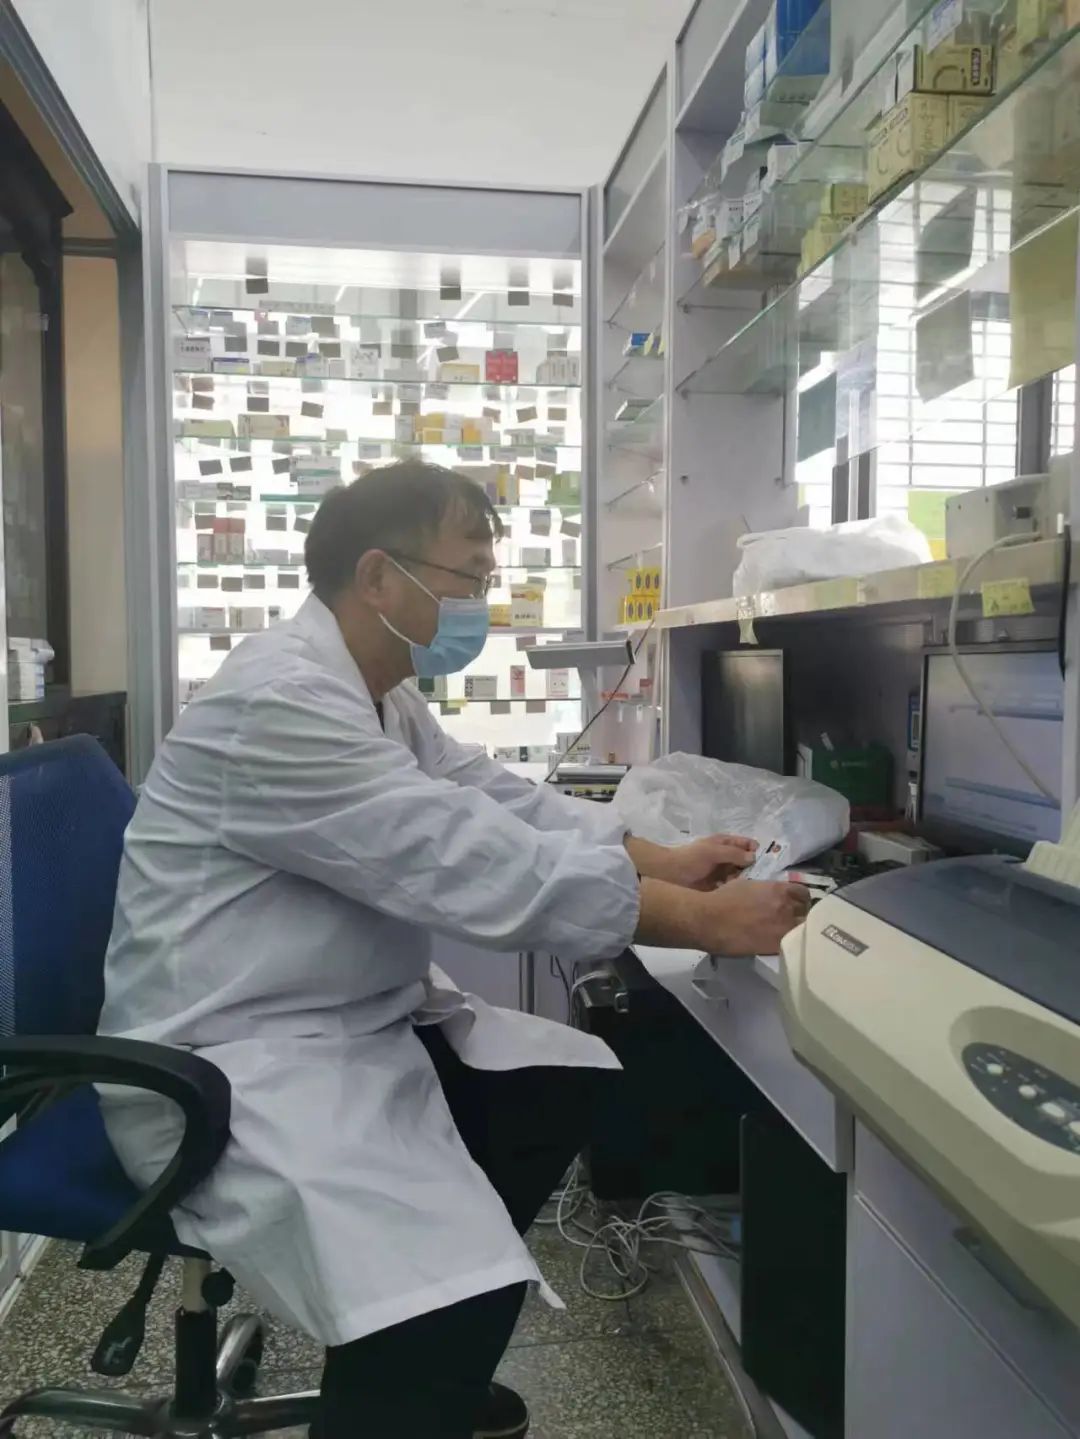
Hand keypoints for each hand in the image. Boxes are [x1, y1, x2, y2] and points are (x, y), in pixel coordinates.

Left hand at [662, 834, 757, 890]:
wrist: (670, 875)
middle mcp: (727, 857)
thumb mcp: (712, 851)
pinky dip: (737, 890)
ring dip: (746, 881)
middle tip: (764, 878)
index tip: (768, 861)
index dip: (758, 850)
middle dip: (755, 868)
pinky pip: (733, 887)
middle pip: (747, 861)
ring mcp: (723, 872)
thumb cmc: (691, 859)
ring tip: (751, 888)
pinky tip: (742, 896)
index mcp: (725, 843)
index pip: (747, 844)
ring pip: (741, 876)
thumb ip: (733, 853)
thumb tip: (754, 857)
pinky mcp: (719, 886)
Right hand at [694, 880, 810, 957]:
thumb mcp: (748, 884)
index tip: (795, 902)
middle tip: (793, 917)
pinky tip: (780, 941)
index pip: (804, 893)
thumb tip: (771, 895)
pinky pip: (790, 943)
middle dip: (801, 913)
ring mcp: (782, 928)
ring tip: (787, 930)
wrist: (710, 920)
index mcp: (779, 890)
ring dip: (797, 928)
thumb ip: (766, 889)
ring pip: (802, 929)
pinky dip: (788, 941)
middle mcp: (786, 908)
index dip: (800, 898)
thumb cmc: (724, 898)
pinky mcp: (776, 946)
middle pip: (806, 912)